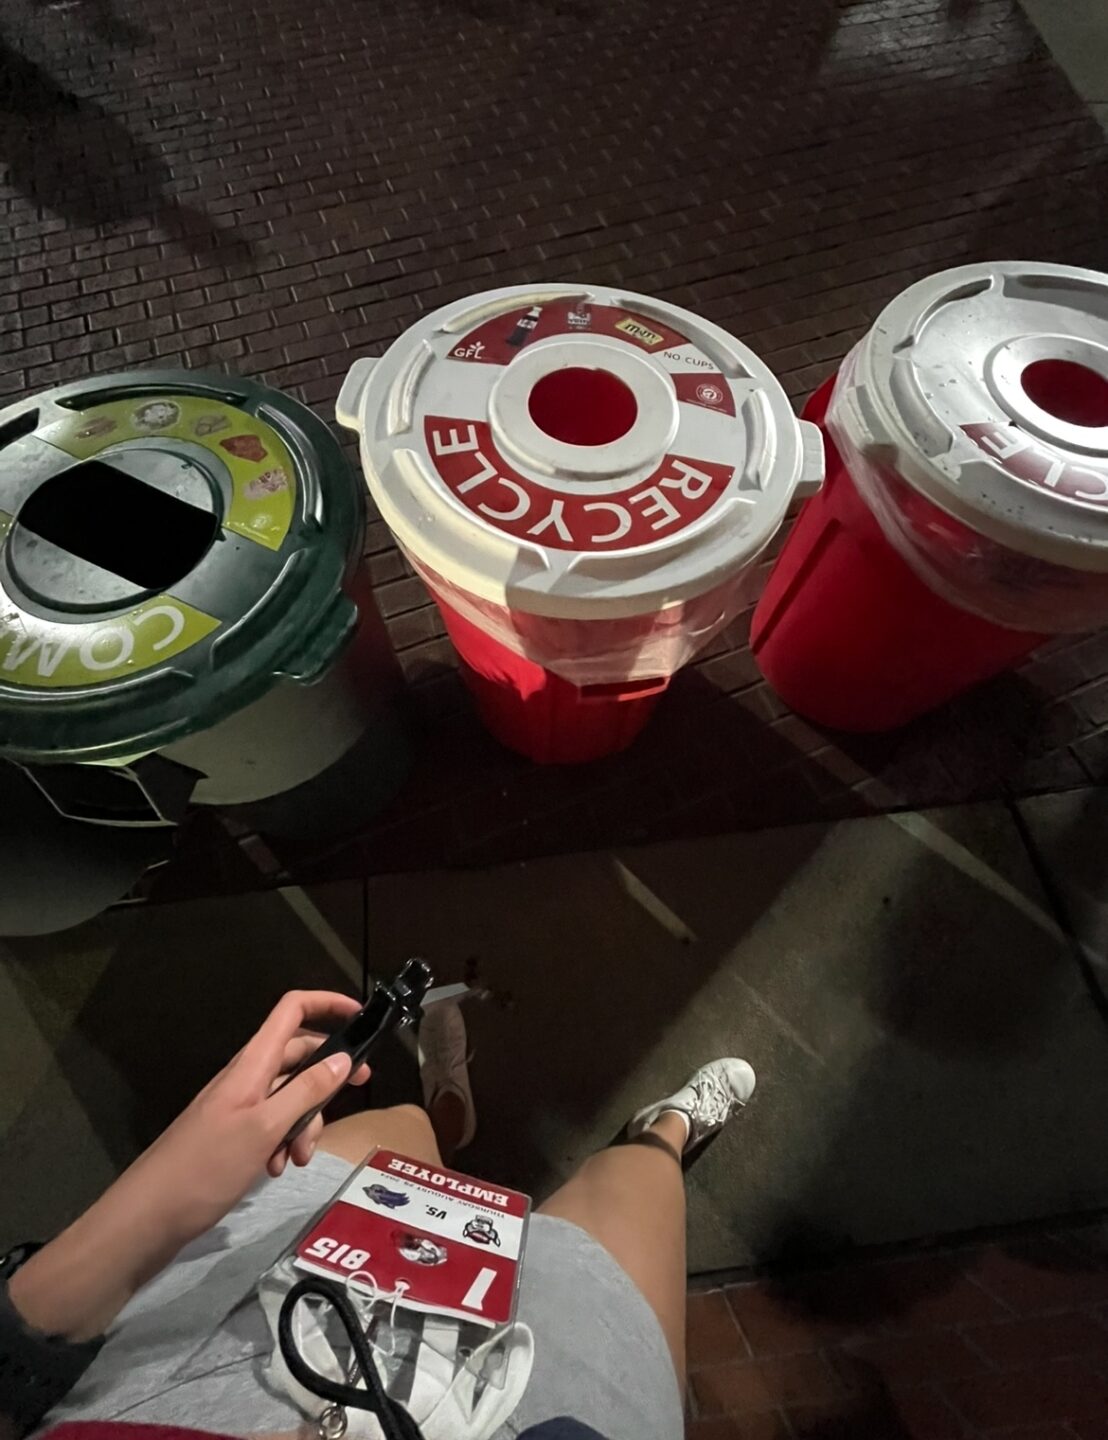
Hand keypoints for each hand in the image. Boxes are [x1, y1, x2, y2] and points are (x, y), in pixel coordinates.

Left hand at [133, 989, 371, 1234]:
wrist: (149, 1216)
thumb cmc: (206, 1167)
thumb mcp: (264, 1129)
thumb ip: (305, 1092)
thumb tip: (342, 1059)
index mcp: (252, 1064)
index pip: (292, 1011)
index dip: (327, 1004)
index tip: (362, 1017)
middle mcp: (247, 1078)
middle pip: (299, 1055)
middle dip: (328, 1075)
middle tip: (359, 1089)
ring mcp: (240, 1107)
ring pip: (291, 1096)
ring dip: (306, 1122)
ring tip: (300, 1156)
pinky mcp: (235, 1136)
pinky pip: (273, 1126)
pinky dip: (284, 1142)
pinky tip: (278, 1167)